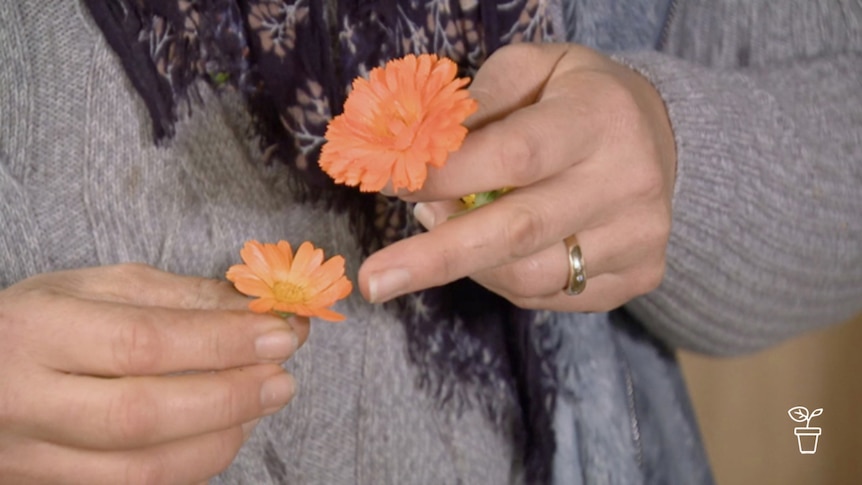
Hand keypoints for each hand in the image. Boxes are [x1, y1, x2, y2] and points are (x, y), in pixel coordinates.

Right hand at [0, 264, 308, 483]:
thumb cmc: (35, 326)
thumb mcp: (92, 290)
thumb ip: (176, 297)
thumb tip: (256, 308)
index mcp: (35, 333)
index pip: (142, 342)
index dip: (221, 342)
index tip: (280, 334)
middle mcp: (26, 404)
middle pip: (143, 415)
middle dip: (230, 396)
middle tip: (283, 378)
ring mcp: (33, 460)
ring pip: (141, 470)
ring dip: (220, 437)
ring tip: (262, 402)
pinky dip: (192, 465)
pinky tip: (224, 433)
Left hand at [359, 43, 676, 311]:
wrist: (663, 138)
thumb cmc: (578, 97)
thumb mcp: (533, 69)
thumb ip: (478, 103)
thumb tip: (416, 151)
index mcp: (600, 118)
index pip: (512, 156)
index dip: (444, 175)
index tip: (385, 185)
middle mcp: (628, 182)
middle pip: (518, 231)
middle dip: (434, 259)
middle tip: (373, 280)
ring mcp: (640, 237)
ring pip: (528, 276)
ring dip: (466, 261)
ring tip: (444, 227)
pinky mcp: (640, 276)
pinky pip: (548, 297)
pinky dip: (502, 278)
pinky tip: (492, 247)